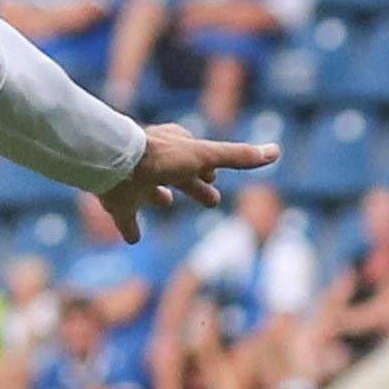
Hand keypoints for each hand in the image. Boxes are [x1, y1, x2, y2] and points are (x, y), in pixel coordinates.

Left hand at [93, 122, 279, 242]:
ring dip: (158, 197)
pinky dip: (129, 227)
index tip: (215, 176)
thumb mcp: (204, 156)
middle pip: (179, 177)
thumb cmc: (161, 156)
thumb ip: (236, 156)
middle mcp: (155, 165)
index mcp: (176, 149)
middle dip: (194, 186)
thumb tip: (276, 151)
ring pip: (150, 191)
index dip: (208, 167)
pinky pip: (124, 217)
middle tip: (211, 201)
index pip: (197, 157)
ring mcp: (134, 183)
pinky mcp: (117, 202)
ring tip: (166, 204)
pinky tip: (134, 239)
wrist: (113, 162)